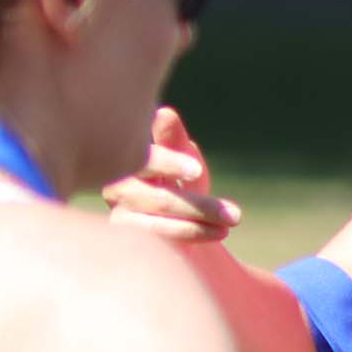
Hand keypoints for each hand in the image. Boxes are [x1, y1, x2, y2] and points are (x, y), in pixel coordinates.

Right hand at [101, 106, 242, 242]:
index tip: (195, 172)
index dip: (167, 163)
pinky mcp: (123, 234)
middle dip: (197, 205)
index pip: (143, 158)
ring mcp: (116, 209)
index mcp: (129, 156)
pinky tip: (214, 232)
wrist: (177, 224)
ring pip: (156, 220)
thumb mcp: (184, 159)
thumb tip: (164, 113)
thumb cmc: (180, 181)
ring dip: (197, 222)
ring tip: (229, 225)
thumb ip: (174, 139)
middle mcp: (116, 182)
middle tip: (236, 214)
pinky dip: (189, 234)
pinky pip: (156, 238)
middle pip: (155, 197)